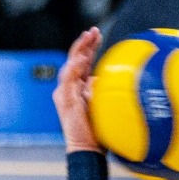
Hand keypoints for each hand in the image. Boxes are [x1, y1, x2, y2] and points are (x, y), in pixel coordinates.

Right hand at [53, 28, 103, 154]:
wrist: (87, 148)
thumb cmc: (98, 130)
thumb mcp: (104, 106)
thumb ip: (104, 91)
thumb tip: (114, 79)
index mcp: (79, 86)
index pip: (83, 61)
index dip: (89, 47)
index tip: (98, 35)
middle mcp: (70, 87)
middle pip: (75, 58)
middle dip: (84, 43)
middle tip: (94, 31)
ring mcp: (65, 92)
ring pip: (69, 65)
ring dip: (79, 50)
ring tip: (88, 39)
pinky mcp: (64, 100)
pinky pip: (67, 79)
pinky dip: (74, 68)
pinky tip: (82, 60)